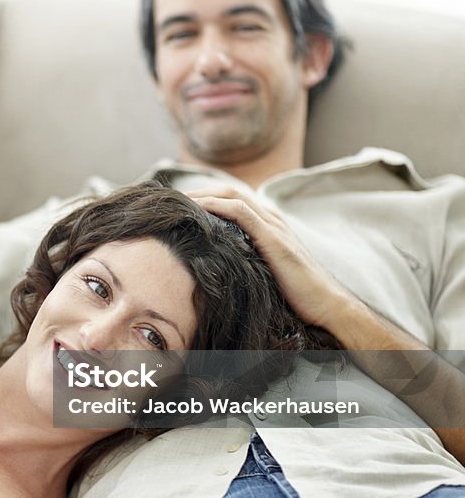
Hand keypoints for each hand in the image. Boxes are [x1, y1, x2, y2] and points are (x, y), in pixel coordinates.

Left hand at [187, 185, 353, 329]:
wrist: (326, 305)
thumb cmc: (295, 296)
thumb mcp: (263, 273)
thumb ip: (245, 262)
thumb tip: (216, 267)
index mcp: (269, 225)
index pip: (233, 200)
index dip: (206, 198)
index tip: (181, 206)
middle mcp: (272, 219)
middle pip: (229, 192)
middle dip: (199, 192)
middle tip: (172, 199)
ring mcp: (274, 226)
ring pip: (234, 196)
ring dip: (203, 194)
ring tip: (178, 201)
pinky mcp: (274, 238)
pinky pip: (242, 213)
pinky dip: (218, 206)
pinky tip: (198, 209)